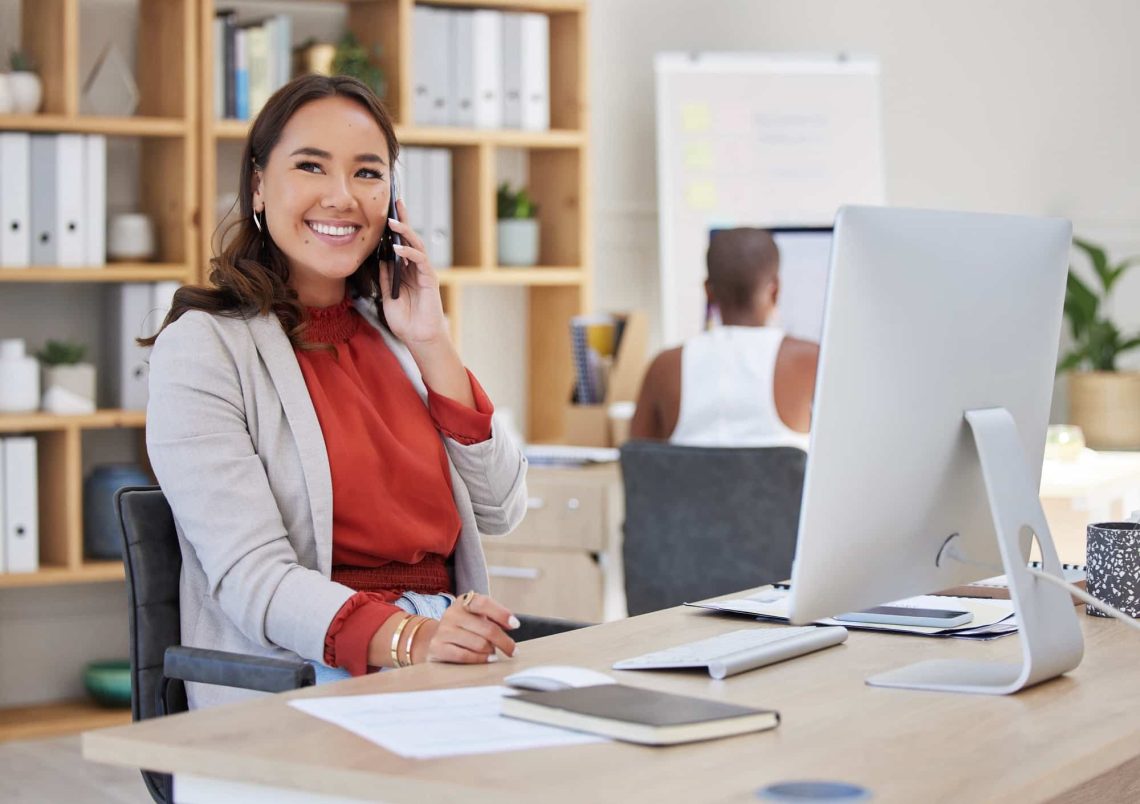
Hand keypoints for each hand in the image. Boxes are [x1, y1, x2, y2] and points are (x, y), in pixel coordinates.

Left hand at [379, 199, 449, 346]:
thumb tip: (379, 259)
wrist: (418, 337)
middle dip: (404, 219)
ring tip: (393, 222)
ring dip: (405, 232)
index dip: (395, 228)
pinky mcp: (430, 279)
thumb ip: (385, 278)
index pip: (400, 244)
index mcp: (405, 271)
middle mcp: (415, 268)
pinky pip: (420, 261)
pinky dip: (409, 253)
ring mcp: (424, 272)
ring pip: (416, 245)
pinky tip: (398, 249)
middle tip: (396, 201)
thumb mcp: (387, 296)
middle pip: (410, 238)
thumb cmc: (405, 320)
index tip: (387, 211)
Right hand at [412, 593, 519, 663]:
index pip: (484, 603)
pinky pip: (465, 656)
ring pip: (479, 644)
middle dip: (504, 642)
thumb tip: (512, 624)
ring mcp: (443, 630)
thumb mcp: (477, 616)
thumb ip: (493, 617)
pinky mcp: (437, 647)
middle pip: (487, 629)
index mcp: (464, 601)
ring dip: (491, 651)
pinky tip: (488, 659)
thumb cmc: (465, 628)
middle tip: (513, 650)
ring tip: (492, 652)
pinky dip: (481, 659)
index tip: (515, 625)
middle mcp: (452, 613)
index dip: (501, 614)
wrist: (435, 638)